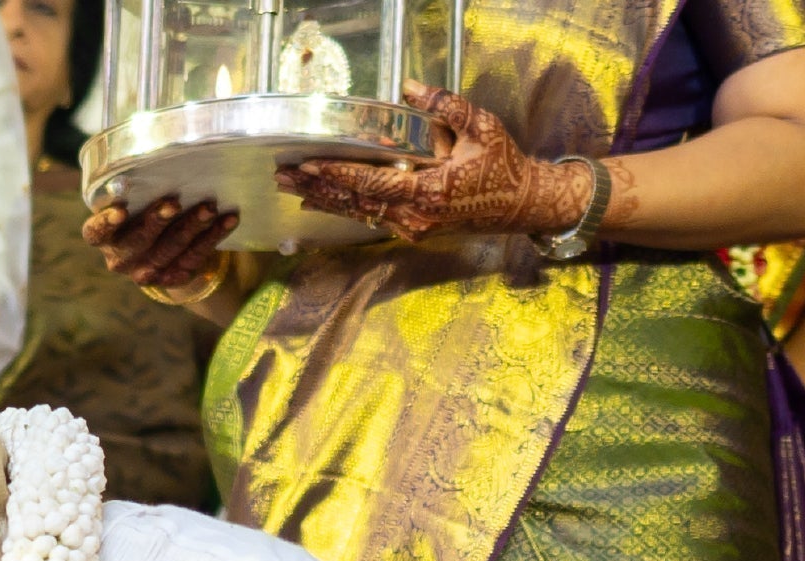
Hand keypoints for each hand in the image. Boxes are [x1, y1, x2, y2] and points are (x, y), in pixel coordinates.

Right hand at [84, 195, 234, 299]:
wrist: (159, 248)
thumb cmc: (140, 210)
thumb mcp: (131, 198)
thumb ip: (132, 182)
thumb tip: (148, 142)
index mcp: (103, 237)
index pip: (95, 233)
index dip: (105, 224)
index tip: (120, 212)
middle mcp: (120, 258)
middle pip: (138, 242)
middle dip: (157, 222)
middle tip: (174, 203)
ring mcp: (146, 272)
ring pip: (170, 250)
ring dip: (192, 227)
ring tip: (209, 208)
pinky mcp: (172, 277)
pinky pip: (194, 258)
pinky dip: (213, 237)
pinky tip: (228, 220)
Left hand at [280, 81, 594, 240]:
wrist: (523, 204)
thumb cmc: (504, 166)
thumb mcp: (480, 128)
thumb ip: (445, 107)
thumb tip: (410, 88)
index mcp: (430, 192)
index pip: (372, 183)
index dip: (337, 175)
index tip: (307, 166)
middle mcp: (416, 216)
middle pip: (355, 203)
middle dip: (316, 189)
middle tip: (281, 177)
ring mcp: (413, 226)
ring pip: (359, 213)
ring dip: (324, 200)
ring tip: (291, 188)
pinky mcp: (414, 228)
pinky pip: (372, 217)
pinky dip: (345, 207)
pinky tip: (322, 200)